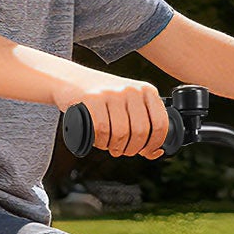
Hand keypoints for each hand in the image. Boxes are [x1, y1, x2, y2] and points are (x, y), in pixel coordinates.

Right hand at [52, 69, 169, 157]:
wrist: (72, 81)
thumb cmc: (105, 101)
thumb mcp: (129, 107)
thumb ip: (145, 127)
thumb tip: (156, 153)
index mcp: (146, 91)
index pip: (160, 123)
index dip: (155, 143)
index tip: (146, 151)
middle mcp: (131, 89)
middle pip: (140, 131)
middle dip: (132, 148)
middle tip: (123, 150)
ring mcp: (112, 92)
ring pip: (121, 133)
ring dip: (115, 147)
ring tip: (110, 145)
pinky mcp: (92, 99)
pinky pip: (102, 130)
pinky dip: (101, 141)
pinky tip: (99, 140)